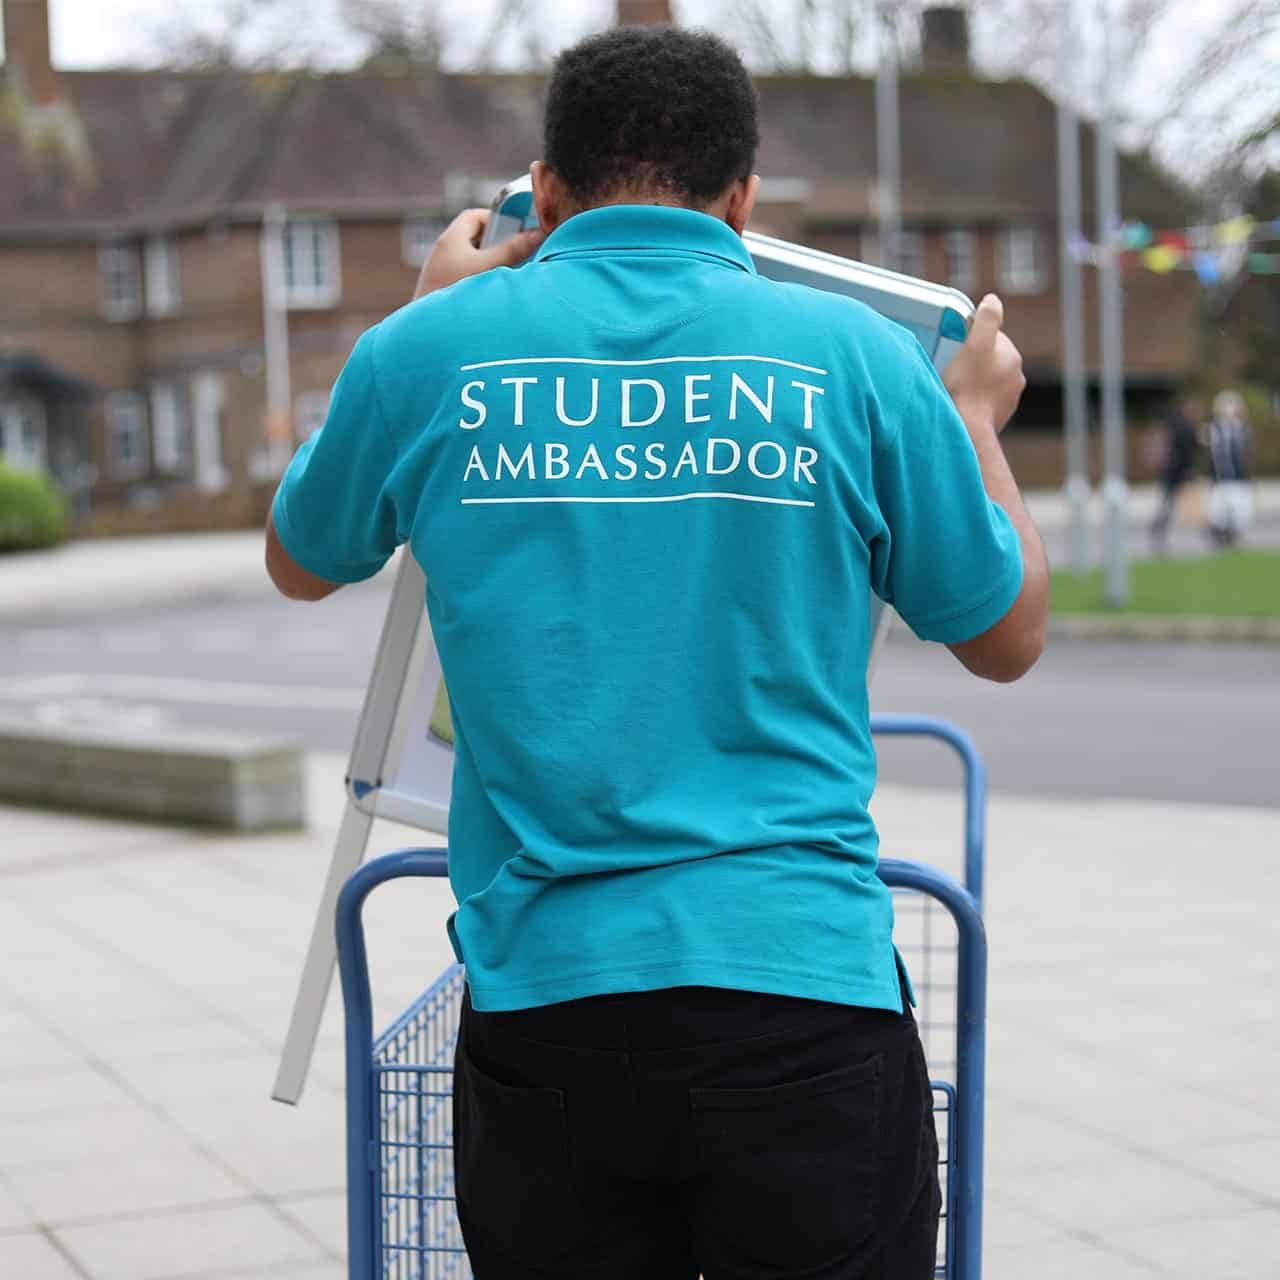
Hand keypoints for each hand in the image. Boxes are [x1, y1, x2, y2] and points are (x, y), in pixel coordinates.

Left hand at [413, 208, 544, 298]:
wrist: (428, 333)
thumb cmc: (453, 294)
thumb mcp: (487, 269)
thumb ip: (513, 251)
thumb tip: (538, 234)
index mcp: (449, 240)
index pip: (475, 217)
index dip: (497, 219)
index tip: (516, 231)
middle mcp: (443, 254)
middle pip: (475, 239)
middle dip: (497, 244)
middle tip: (516, 255)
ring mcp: (442, 274)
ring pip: (472, 260)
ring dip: (490, 265)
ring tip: (506, 277)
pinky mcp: (443, 293)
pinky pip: (466, 278)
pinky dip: (481, 281)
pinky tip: (491, 296)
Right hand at [941, 293, 1025, 435]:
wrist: (968, 429)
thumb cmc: (967, 387)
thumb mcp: (975, 344)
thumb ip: (987, 318)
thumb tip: (993, 300)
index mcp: (1013, 357)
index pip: (993, 339)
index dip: (973, 341)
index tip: (958, 351)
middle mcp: (1016, 378)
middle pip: (991, 361)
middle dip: (975, 363)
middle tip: (954, 370)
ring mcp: (1009, 399)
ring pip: (989, 382)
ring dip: (975, 383)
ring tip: (957, 389)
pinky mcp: (999, 417)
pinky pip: (986, 402)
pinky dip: (976, 401)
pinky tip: (962, 404)